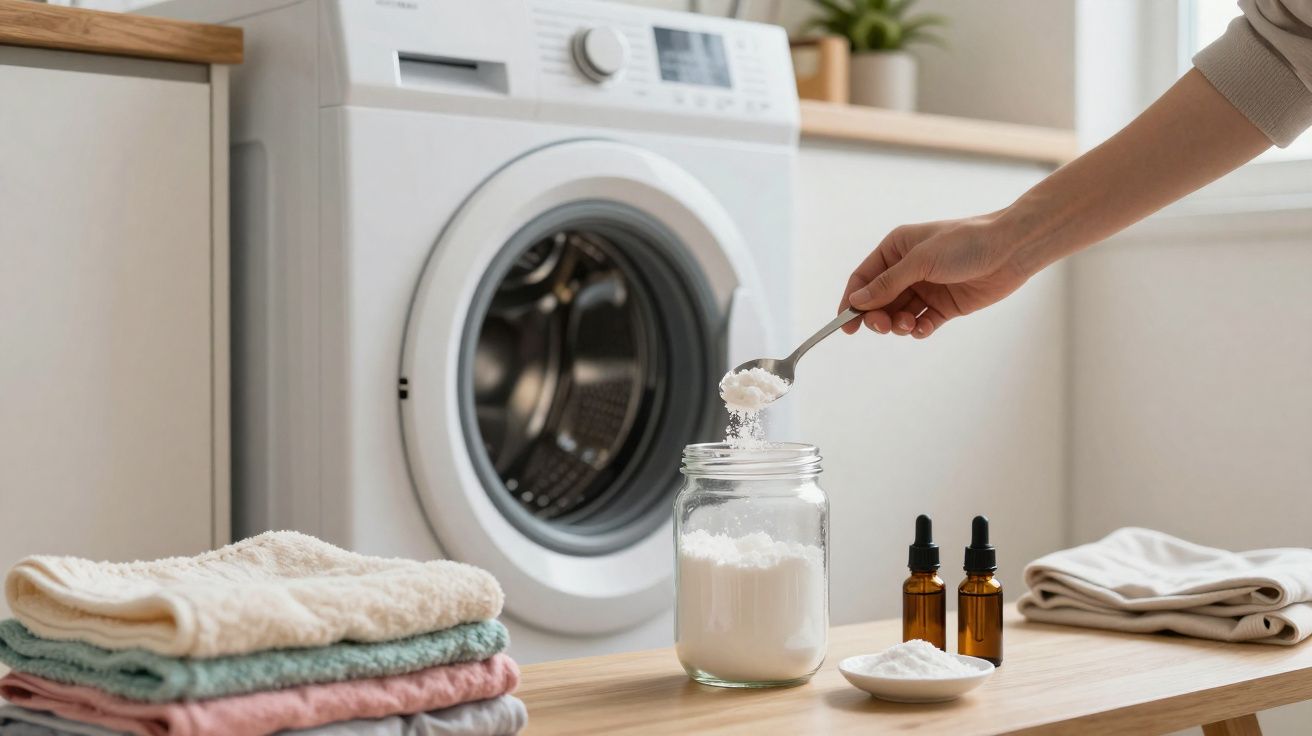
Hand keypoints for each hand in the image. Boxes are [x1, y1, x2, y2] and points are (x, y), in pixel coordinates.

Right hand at [838, 214, 1033, 337]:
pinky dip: (918, 330)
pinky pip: (922, 323)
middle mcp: (908, 269)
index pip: (864, 279)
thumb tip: (856, 301)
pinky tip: (923, 328)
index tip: (845, 325)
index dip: (851, 301)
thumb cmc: (965, 243)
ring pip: (899, 315)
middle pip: (878, 301)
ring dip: (898, 324)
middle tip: (883, 327)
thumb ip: (888, 283)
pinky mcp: (945, 306)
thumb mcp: (920, 261)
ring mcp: (927, 289)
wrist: (1011, 249)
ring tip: (909, 325)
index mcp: (896, 249)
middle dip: (877, 317)